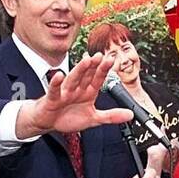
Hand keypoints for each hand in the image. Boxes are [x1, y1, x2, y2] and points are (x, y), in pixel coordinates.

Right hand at [18, 53, 132, 137]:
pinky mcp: (52, 99)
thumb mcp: (94, 119)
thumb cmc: (68, 117)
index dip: (104, 69)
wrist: (48, 122)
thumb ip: (111, 116)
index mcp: (87, 92)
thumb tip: (130, 115)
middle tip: (101, 55)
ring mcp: (65, 93)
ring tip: (86, 61)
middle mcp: (77, 89)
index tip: (111, 60)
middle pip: (86, 75)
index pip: (98, 79)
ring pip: (73, 79)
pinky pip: (55, 90)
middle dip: (93, 66)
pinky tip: (59, 76)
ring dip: (79, 70)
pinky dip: (56, 83)